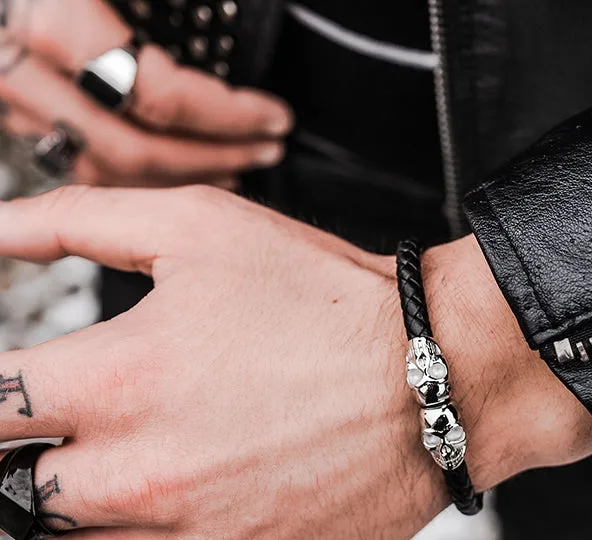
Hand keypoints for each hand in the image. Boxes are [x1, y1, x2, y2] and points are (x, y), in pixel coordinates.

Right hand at [0, 0, 291, 185]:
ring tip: (229, 169)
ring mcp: (15, 99)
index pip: (165, 97)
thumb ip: (155, 4)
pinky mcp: (13, 111)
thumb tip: (214, 13)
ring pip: (106, 169)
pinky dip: (133, 173)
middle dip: (214, 159)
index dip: (229, 115)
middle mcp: (27, 73)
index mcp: (55, 26)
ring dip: (176, 179)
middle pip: (139, 150)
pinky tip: (166, 170)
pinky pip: (81, 159)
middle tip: (265, 153)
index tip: (274, 119)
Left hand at [0, 185, 591, 539]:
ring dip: (66, 512)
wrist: (436, 384)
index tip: (19, 390)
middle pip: (11, 491)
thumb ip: (73, 221)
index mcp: (118, 384)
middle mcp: (141, 478)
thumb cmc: (328, 305)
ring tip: (116, 471)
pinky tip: (175, 507)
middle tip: (73, 428)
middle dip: (27, 455)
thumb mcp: (199, 227)